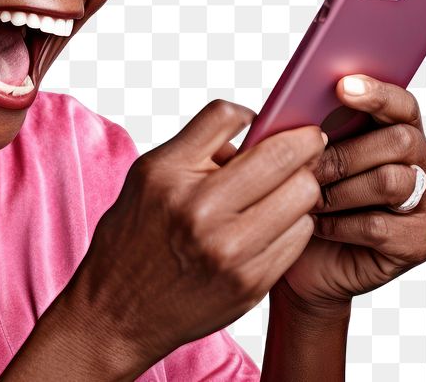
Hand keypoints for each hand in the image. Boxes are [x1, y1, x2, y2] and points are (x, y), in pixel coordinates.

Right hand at [68, 99, 325, 370]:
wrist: (118, 311)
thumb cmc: (134, 237)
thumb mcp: (148, 176)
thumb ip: (197, 145)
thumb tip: (253, 127)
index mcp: (168, 174)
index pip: (227, 116)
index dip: (253, 115)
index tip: (273, 123)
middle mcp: (199, 210)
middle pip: (283, 156)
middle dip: (303, 145)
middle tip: (306, 145)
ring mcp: (229, 251)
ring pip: (302, 195)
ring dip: (299, 187)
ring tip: (283, 190)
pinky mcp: (250, 283)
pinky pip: (299, 236)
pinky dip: (293, 223)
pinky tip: (274, 223)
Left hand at [273, 74, 425, 316]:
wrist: (298, 254)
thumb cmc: (299, 194)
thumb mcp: (298, 154)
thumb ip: (306, 127)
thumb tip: (293, 103)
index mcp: (395, 130)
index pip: (400, 103)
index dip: (376, 93)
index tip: (342, 86)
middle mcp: (419, 163)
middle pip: (401, 141)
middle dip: (346, 152)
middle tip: (308, 166)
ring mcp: (424, 203)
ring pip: (391, 182)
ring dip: (340, 190)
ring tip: (308, 199)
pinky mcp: (417, 242)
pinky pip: (379, 226)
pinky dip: (339, 224)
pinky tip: (316, 224)